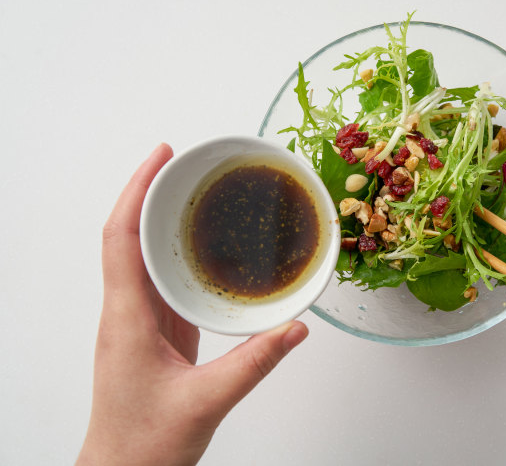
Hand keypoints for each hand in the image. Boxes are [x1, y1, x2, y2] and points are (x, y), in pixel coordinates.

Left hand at [77, 144, 308, 465]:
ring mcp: (139, 320)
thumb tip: (297, 327)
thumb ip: (255, 363)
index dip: (136, 190)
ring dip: (163, 218)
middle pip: (128, 234)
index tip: (161, 156)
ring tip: (195, 191)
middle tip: (185, 162)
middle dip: (152, 191)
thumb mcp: (206, 401)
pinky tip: (204, 245)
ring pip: (143, 254)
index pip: (120, 237)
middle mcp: (127, 311)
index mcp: (127, 318)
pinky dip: (178, 251)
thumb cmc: (144, 445)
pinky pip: (162, 278)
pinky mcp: (155, 331)